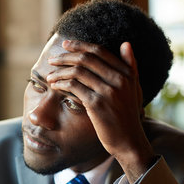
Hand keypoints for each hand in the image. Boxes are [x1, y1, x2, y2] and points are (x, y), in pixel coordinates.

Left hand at [46, 40, 154, 182]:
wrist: (129, 141)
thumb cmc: (128, 115)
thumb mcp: (134, 88)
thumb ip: (130, 66)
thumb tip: (126, 43)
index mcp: (127, 73)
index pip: (99, 51)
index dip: (80, 45)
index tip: (66, 44)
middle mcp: (119, 79)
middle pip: (86, 59)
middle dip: (66, 57)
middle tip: (52, 60)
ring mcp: (108, 91)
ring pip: (78, 72)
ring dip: (60, 72)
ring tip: (50, 76)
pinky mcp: (97, 104)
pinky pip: (74, 87)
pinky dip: (62, 84)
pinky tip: (55, 86)